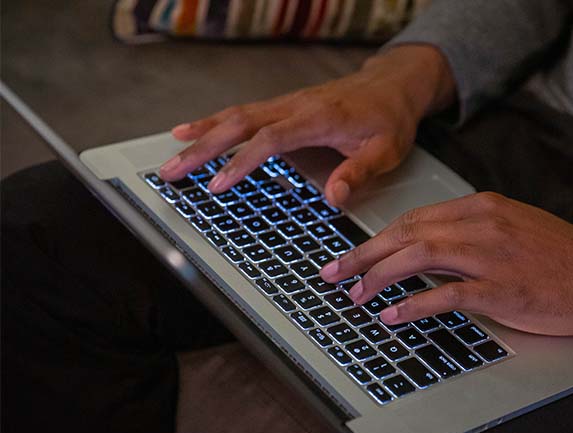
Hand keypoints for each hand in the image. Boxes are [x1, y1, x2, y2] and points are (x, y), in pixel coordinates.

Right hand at [158, 45, 454, 206]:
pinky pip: (244, 113)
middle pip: (240, 123)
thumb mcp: (386, 150)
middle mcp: (296, 106)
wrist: (392, 86)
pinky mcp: (284, 106)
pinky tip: (195, 131)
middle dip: (204, 147)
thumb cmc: (389, 118)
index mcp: (319, 118)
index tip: (219, 183)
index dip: (242, 161)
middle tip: (173, 170)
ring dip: (203, 134)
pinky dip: (216, 123)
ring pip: (236, 115)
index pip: (271, 139)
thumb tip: (334, 198)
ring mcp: (287, 104)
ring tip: (173, 152)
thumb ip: (359, 173)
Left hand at [320, 192, 572, 334]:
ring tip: (357, 296)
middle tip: (333, 274)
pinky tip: (394, 314)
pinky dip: (414, 303)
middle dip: (363, 254)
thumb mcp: (513, 229)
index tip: (353, 255)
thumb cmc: (563, 256)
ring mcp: (494, 254)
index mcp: (483, 207)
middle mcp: (483, 223)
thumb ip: (471, 234)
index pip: (415, 218)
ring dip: (380, 277)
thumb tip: (426, 250)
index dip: (377, 238)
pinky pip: (447, 293)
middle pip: (407, 232)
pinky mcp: (505, 288)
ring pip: (419, 255)